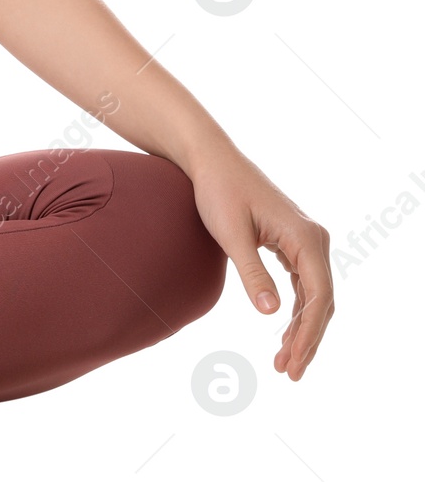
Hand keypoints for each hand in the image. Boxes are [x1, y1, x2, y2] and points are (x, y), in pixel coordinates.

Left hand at [187, 150, 333, 381]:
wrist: (210, 159)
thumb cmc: (217, 190)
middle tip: (288, 373)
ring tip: (283, 361)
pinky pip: (303, 283)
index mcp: (305, 237)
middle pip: (322, 300)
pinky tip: (283, 331)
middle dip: (307, 339)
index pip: (318, 296)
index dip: (308, 333)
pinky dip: (295, 309)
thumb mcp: (230, 233)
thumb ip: (251, 272)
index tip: (293, 362)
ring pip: (314, 295)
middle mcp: (314, 238)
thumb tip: (270, 313)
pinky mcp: (292, 241)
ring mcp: (305, 240)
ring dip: (302, 328)